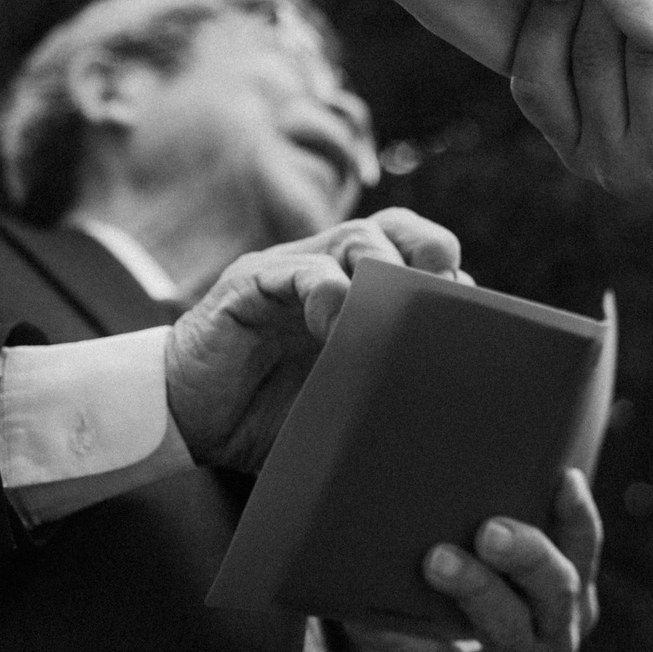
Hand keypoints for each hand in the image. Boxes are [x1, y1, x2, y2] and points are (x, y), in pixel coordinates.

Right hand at [165, 210, 459, 469]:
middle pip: (394, 229)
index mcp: (358, 291)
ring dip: (383, 269)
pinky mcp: (249, 286)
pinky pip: (296, 269)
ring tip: (389, 314)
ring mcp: (290, 271)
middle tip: (443, 292)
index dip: (446, 277)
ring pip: (355, 237)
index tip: (466, 318)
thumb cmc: (268, 414)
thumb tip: (454, 420)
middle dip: (429, 252)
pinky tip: (333, 324)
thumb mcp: (341, 402)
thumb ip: (387, 391)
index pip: (416, 254)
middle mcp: (328, 269)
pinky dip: (324, 289)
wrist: (186, 421)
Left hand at [352, 469, 603, 651]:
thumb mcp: (512, 602)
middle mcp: (556, 636)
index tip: (564, 476)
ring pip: (507, 628)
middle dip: (527, 552)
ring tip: (436, 560)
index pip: (584, 550)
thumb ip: (503, 557)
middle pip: (555, 588)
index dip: (578, 514)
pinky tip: (366, 617)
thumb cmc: (481, 640)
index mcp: (569, 601)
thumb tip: (443, 473)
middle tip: (491, 528)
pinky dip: (401, 637)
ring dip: (474, 589)